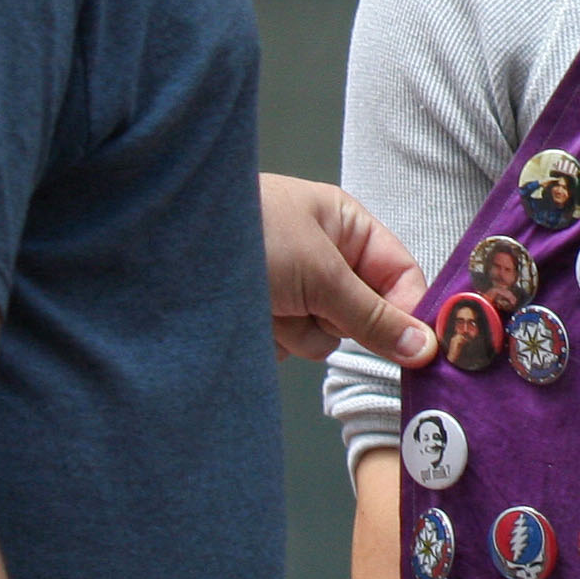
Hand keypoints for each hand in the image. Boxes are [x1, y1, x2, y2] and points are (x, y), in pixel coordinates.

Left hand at [262, 174, 432, 363]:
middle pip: (361, 312)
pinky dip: (269, 338)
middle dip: (335, 320)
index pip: (400, 276)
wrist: (155, 250)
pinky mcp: (260, 315)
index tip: (416, 352)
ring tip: (265, 303)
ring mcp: (290, 288)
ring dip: (296, 330)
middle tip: (307, 305)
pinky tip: (245, 317)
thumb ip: (372, 313)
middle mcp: (322, 256)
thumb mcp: (319, 271)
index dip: (407, 312)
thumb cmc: (244, 235)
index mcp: (346, 226)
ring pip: (321, 336)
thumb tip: (424, 346)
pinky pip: (286, 345)